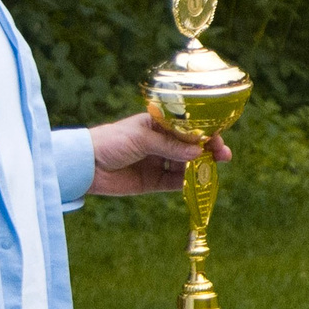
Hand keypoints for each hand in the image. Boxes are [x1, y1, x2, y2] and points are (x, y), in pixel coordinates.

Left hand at [86, 112, 231, 196]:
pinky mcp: (154, 182)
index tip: (217, 138)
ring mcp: (158, 162)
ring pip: (186, 165)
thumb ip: (169, 146)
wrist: (85, 165)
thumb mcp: (141, 138)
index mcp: (158, 124)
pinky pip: (176, 183)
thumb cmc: (110, 141)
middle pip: (191, 146)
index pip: (187, 126)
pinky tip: (198, 183)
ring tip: (213, 170)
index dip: (204, 131)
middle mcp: (161, 142)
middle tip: (223, 155)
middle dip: (208, 149)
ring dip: (201, 167)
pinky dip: (188, 184)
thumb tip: (196, 151)